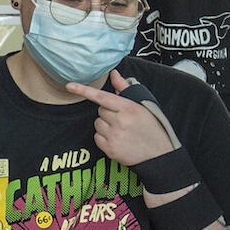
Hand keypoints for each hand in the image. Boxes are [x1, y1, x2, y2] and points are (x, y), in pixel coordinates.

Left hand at [61, 70, 176, 167]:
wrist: (159, 156)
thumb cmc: (152, 129)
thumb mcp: (143, 106)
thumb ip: (125, 89)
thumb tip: (114, 74)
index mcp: (129, 108)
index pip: (102, 96)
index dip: (84, 90)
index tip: (70, 85)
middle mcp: (120, 121)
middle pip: (100, 110)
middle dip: (108, 113)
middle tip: (124, 120)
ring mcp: (114, 136)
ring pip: (97, 123)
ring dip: (106, 125)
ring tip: (122, 131)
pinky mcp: (110, 149)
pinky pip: (97, 137)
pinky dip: (104, 137)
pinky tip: (118, 140)